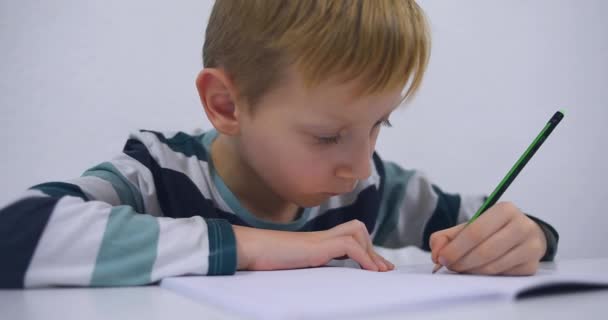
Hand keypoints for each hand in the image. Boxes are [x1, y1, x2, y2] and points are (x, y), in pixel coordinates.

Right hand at [233, 220, 394, 271]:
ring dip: (371, 251)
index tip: (378, 268)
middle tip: (384, 269)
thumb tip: (315, 283)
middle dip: (373, 248)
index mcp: (315, 242)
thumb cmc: (264, 259)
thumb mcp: (294, 266)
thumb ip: (308, 265)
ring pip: (356, 231)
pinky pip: (349, 245)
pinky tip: (370, 271)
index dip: (366, 250)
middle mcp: (320, 236)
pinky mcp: (317, 245)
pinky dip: (364, 257)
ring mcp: (319, 239)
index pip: (348, 236)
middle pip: (356, 228)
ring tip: (378, 271)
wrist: (250, 250)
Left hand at [429, 202, 546, 275]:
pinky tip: (478, 270)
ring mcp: (530, 247)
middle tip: (449, 266)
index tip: (442, 258)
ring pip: (493, 266)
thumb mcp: (470, 226)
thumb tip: (437, 254)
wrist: (524, 234)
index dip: (455, 248)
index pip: (475, 232)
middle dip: (462, 262)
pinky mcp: (532, 266)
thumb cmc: (492, 230)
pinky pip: (502, 275)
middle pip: (485, 251)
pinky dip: (485, 276)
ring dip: (472, 271)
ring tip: (461, 268)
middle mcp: (522, 226)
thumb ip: (446, 237)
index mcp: (505, 210)